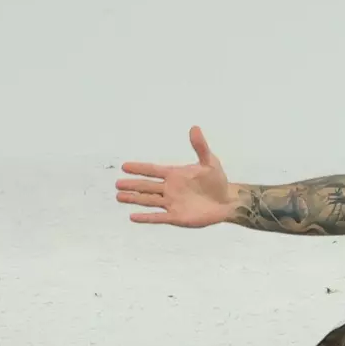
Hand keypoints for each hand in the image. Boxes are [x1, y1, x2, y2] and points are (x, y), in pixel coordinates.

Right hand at [115, 126, 235, 226]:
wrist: (227, 201)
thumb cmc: (217, 181)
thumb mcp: (210, 162)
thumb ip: (200, 147)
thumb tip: (195, 128)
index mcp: (174, 175)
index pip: (153, 170)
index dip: (139, 168)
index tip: (124, 166)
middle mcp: (169, 189)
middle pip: (146, 186)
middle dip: (132, 185)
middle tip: (117, 184)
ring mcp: (172, 203)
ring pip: (148, 200)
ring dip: (134, 199)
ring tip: (119, 197)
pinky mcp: (177, 217)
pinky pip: (158, 217)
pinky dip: (146, 217)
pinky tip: (133, 216)